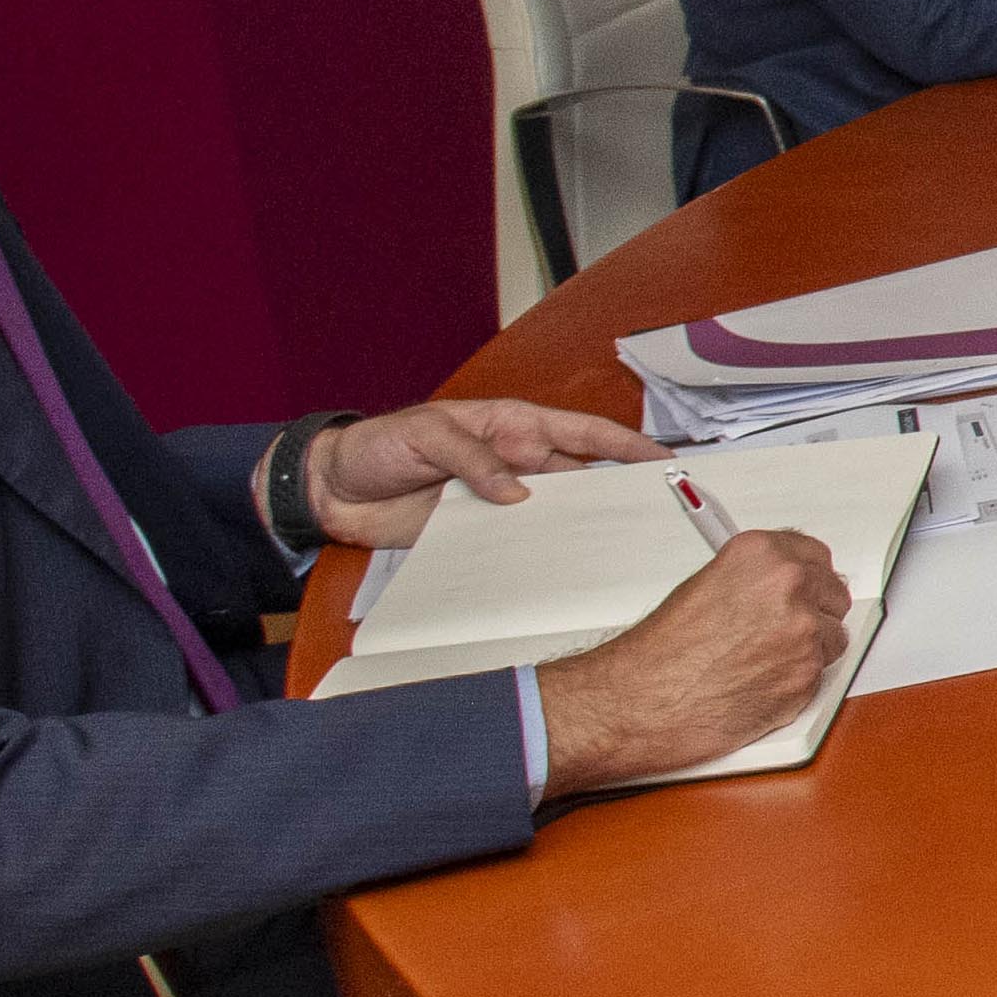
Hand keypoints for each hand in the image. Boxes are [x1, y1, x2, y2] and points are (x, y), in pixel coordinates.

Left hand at [311, 394, 657, 548]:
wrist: (333, 488)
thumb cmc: (378, 445)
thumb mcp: (425, 434)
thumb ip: (473, 458)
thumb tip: (517, 492)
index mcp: (512, 426)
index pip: (582, 433)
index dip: (625, 446)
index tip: (664, 460)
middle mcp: (515, 463)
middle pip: (580, 479)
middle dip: (617, 493)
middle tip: (654, 514)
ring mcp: (499, 500)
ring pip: (554, 515)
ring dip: (579, 529)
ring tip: (613, 548)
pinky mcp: (478, 533)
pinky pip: (517, 544)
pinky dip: (536, 556)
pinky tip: (555, 570)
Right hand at [533, 531, 851, 790]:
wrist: (644, 700)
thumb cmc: (662, 652)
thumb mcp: (706, 586)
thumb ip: (755, 578)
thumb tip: (781, 583)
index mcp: (762, 554)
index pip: (816, 554)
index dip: (808, 576)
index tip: (803, 586)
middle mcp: (789, 585)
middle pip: (834, 593)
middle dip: (814, 611)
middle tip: (781, 630)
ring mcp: (803, 632)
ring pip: (833, 637)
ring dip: (809, 649)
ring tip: (761, 661)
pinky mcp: (808, 675)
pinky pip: (821, 674)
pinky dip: (797, 681)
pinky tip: (760, 682)